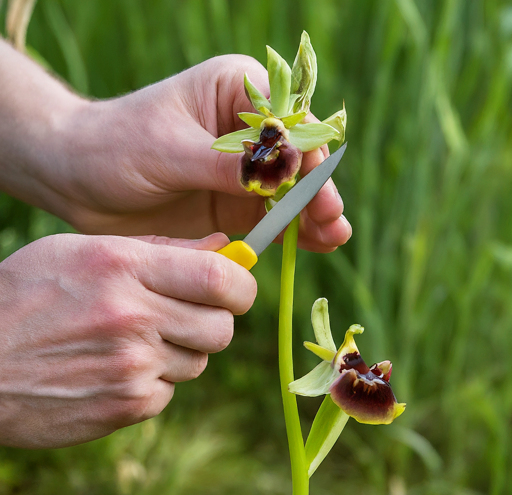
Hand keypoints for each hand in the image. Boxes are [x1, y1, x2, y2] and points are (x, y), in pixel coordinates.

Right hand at [0, 233, 255, 447]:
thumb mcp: (88, 251)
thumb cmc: (30, 294)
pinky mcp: (124, 406)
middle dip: (215, 321)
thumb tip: (223, 248)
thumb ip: (163, 249)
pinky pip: (168, 392)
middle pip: (221, 327)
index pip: (219, 279)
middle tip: (189, 313)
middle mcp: (132, 317)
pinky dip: (153, 381)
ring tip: (136, 339)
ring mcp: (130, 367)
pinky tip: (115, 368)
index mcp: (124, 268)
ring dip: (180, 350)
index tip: (237, 288)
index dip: (242, 285)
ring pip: (198, 361)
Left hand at [46, 56, 351, 251]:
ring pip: (290, 190)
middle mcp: (246, 129)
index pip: (287, 121)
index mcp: (235, 92)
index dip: (308, 154)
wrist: (76, 180)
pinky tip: (312, 242)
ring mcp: (242, 169)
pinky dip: (291, 230)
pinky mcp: (233, 202)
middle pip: (298, 158)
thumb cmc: (115, 146)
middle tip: (332, 221)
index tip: (316, 189)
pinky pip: (270, 216)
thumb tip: (281, 175)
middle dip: (317, 189)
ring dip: (313, 213)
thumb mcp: (169, 149)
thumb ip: (225, 164)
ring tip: (332, 236)